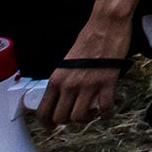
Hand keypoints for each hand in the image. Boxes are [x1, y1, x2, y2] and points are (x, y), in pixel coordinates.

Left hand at [37, 14, 132, 128]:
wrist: (107, 25)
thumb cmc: (89, 39)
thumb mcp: (67, 62)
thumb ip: (63, 80)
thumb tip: (63, 97)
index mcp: (56, 79)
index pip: (43, 111)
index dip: (47, 123)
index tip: (53, 125)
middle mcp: (69, 85)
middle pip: (62, 118)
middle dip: (69, 122)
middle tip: (77, 116)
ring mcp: (88, 85)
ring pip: (81, 117)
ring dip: (88, 118)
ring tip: (93, 112)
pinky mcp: (107, 82)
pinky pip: (105, 108)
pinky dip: (107, 114)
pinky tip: (108, 111)